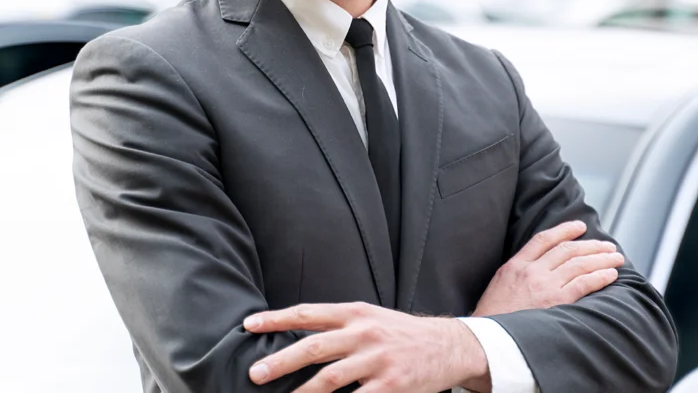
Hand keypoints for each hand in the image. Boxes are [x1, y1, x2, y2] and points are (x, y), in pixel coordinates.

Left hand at [244, 302, 486, 391]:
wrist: (448, 345)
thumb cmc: (401, 334)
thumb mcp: (371, 318)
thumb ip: (339, 326)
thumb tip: (298, 336)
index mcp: (356, 313)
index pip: (308, 314)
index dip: (276, 318)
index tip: (249, 325)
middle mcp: (364, 333)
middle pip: (313, 347)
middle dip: (280, 362)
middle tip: (255, 374)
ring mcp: (378, 360)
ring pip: (330, 379)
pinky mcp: (391, 385)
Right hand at [472, 220, 623, 316]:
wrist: (487, 339)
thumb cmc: (492, 319)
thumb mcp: (498, 287)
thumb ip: (517, 275)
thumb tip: (539, 269)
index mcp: (515, 266)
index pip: (544, 239)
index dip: (565, 230)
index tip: (580, 226)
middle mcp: (531, 272)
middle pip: (567, 250)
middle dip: (591, 245)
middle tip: (608, 245)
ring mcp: (544, 286)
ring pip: (579, 264)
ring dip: (601, 259)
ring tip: (616, 258)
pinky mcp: (556, 302)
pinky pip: (584, 284)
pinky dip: (600, 277)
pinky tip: (611, 275)